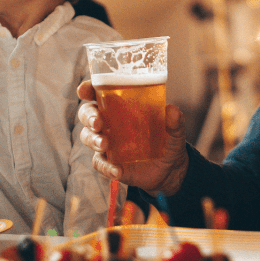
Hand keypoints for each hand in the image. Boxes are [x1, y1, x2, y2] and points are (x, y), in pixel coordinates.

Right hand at [76, 81, 189, 195]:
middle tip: (98, 122)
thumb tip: (172, 110)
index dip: (88, 89)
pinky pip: (100, 163)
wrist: (169, 168)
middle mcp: (109, 122)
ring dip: (94, 140)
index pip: (99, 93)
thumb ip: (175, 121)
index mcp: (121, 106)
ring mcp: (107, 143)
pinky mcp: (109, 162)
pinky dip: (107, 167)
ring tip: (105, 145)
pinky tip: (118, 170)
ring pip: (88, 137)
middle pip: (87, 114)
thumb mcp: (175, 130)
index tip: (84, 90)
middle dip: (89, 117)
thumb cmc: (167, 139)